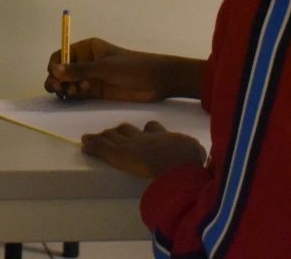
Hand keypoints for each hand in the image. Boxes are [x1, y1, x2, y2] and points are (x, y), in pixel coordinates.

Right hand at [47, 38, 195, 102]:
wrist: (156, 81)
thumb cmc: (132, 67)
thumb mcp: (105, 67)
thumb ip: (79, 70)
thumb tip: (55, 70)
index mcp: (87, 48)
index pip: (62, 54)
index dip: (55, 64)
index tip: (54, 75)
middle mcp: (86, 62)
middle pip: (62, 70)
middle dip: (57, 78)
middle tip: (58, 89)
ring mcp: (90, 77)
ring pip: (68, 83)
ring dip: (64, 88)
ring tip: (69, 93)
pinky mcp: (95, 92)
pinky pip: (77, 93)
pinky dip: (73, 95)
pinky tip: (77, 95)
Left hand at [80, 121, 206, 178]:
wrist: (178, 162)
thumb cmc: (189, 159)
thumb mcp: (195, 153)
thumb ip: (197, 153)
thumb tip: (207, 155)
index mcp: (164, 137)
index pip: (152, 129)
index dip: (147, 131)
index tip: (145, 131)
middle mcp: (146, 138)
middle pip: (129, 130)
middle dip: (122, 130)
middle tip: (112, 132)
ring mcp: (131, 144)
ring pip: (114, 136)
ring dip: (104, 136)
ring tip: (93, 137)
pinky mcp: (119, 153)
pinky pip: (102, 147)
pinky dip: (93, 145)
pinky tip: (84, 143)